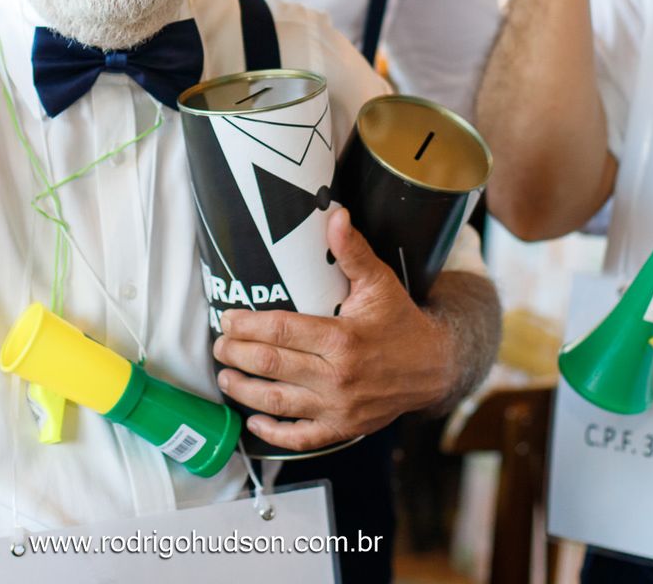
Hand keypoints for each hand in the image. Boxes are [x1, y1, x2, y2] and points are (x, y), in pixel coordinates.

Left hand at [213, 207, 454, 451]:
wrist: (434, 367)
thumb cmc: (399, 321)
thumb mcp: (379, 282)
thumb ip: (353, 251)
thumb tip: (336, 215)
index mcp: (342, 339)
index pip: (281, 331)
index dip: (247, 326)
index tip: (227, 319)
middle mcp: (338, 377)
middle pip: (272, 366)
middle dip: (236, 355)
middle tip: (218, 345)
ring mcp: (339, 408)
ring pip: (278, 402)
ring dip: (244, 391)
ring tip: (225, 376)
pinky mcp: (342, 429)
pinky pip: (301, 438)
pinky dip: (273, 433)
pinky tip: (254, 420)